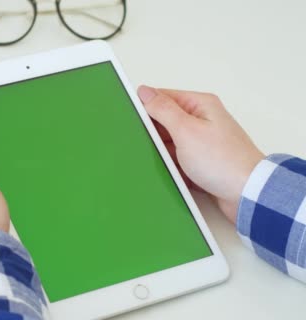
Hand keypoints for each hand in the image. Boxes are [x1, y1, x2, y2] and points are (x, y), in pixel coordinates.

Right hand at [137, 86, 264, 223]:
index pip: (163, 97)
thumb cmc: (223, 161)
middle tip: (139, 143)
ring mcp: (201, 143)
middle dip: (151, 133)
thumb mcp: (186, 130)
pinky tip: (164, 172)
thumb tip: (145, 92)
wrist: (247, 194)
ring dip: (160, 152)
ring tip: (157, 161)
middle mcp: (202, 121)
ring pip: (168, 143)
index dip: (144, 107)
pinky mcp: (200, 162)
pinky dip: (169, 166)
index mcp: (200, 105)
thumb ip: (163, 109)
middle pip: (164, 121)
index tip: (128, 117)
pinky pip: (176, 160)